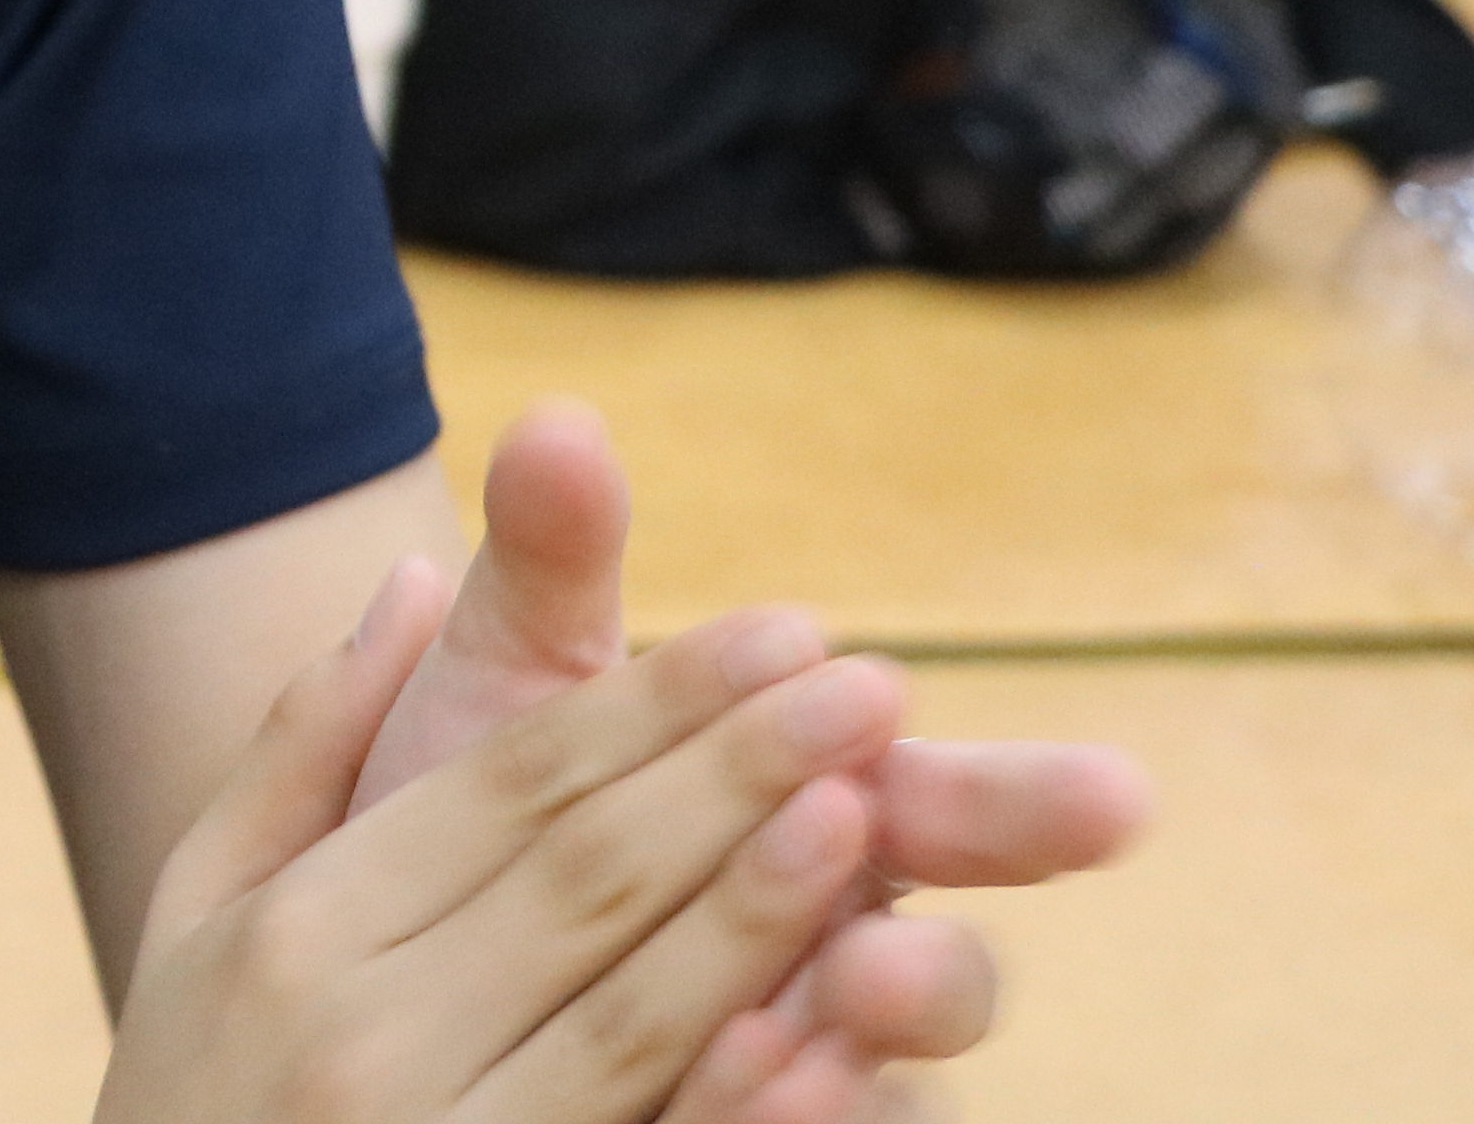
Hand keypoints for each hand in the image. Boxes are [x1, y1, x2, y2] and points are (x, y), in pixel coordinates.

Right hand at [97, 568, 915, 1123]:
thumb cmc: (194, 1096)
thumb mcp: (199, 913)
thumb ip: (301, 747)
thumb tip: (408, 576)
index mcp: (294, 935)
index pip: (511, 786)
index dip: (655, 700)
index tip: (784, 629)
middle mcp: (358, 1041)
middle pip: (582, 877)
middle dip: (735, 771)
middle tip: (873, 688)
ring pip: (625, 1015)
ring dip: (753, 909)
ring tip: (861, 811)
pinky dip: (729, 1101)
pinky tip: (821, 1037)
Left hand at [343, 408, 1153, 1117]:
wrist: (354, 965)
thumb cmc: (463, 815)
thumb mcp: (504, 689)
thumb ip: (552, 568)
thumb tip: (558, 420)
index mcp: (819, 823)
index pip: (953, 813)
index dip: (1041, 810)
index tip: (1119, 799)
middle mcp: (825, 962)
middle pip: (945, 978)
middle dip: (943, 967)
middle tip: (893, 954)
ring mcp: (783, 1071)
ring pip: (871, 1089)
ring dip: (851, 1058)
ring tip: (814, 1021)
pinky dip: (765, 1123)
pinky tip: (745, 1087)